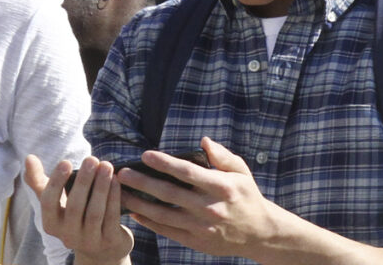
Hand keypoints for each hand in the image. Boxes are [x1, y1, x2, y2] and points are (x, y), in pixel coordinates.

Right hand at [24, 154, 131, 264]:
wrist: (100, 247)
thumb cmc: (72, 214)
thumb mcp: (55, 200)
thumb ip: (39, 180)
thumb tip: (29, 158)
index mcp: (50, 224)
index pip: (48, 203)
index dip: (56, 182)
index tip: (66, 161)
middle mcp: (67, 236)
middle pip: (74, 206)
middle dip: (84, 181)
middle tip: (92, 159)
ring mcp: (89, 241)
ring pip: (94, 212)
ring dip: (101, 187)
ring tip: (106, 166)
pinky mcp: (108, 241)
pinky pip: (111, 217)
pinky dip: (114, 197)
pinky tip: (116, 181)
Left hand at [117, 137, 275, 258]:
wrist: (260, 233)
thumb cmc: (247, 197)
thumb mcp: (241, 172)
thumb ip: (222, 156)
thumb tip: (203, 141)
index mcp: (221, 187)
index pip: (187, 172)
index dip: (164, 162)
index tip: (145, 154)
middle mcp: (209, 207)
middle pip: (169, 193)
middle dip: (142, 182)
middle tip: (123, 173)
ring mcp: (202, 227)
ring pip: (163, 214)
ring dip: (140, 203)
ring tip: (122, 193)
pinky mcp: (197, 241)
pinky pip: (168, 231)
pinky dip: (150, 223)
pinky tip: (135, 213)